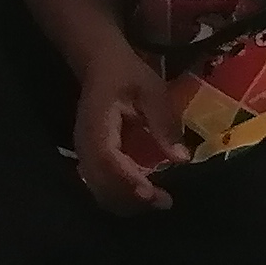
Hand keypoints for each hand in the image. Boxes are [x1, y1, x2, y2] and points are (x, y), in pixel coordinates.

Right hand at [69, 40, 179, 211]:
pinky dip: (121, 195)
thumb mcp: (152, 91)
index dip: (127, 181)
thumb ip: (164, 123)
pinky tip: (145, 193)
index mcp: (98, 126)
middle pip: (101, 184)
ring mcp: (84, 153)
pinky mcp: (89, 158)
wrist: (99, 63)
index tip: (152, 193)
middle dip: (132, 199)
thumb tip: (181, 158)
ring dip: (127, 201)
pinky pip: (100, 184)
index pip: (107, 160)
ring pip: (99, 189)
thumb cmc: (126, 73)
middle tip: (165, 201)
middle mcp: (85, 145)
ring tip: (158, 201)